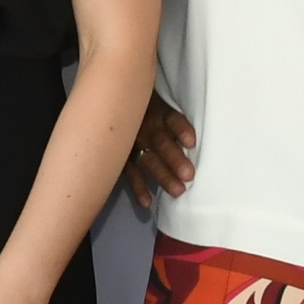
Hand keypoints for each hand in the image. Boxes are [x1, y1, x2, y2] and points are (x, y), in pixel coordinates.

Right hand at [123, 95, 196, 210]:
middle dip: (174, 159)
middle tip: (188, 175)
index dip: (180, 130)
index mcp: (157, 110)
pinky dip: (138, 188)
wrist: (110, 100)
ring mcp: (131, 142)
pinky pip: (130, 173)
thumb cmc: (144, 103)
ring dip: (162, 176)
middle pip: (161, 143)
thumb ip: (170, 110)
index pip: (171, 119)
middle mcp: (144, 127)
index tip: (191, 142)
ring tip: (177, 191)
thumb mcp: (155, 99)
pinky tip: (147, 203)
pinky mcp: (122, 155)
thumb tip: (193, 127)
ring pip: (148, 160)